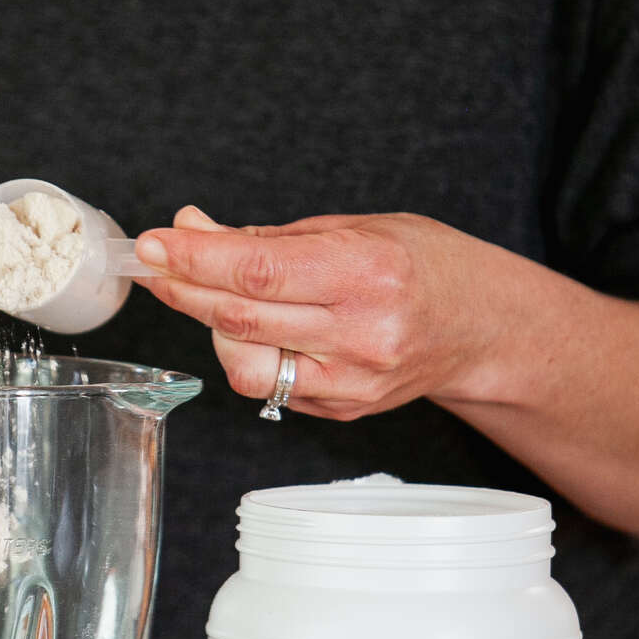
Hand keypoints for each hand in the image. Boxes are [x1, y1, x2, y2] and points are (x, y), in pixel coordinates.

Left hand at [134, 204, 500, 418]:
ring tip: (208, 293)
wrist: (484, 328)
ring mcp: (352, 382)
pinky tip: (256, 325)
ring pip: (245, 364)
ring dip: (209, 325)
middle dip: (184, 287)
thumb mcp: (355, 227)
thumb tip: (193, 230)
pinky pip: (270, 385)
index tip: (154, 243)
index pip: (257, 271)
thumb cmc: (424, 265)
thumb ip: (270, 238)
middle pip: (241, 318)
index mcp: (367, 273)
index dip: (195, 257)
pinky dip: (247, 352)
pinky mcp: (343, 411)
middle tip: (155, 262)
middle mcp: (361, 335)